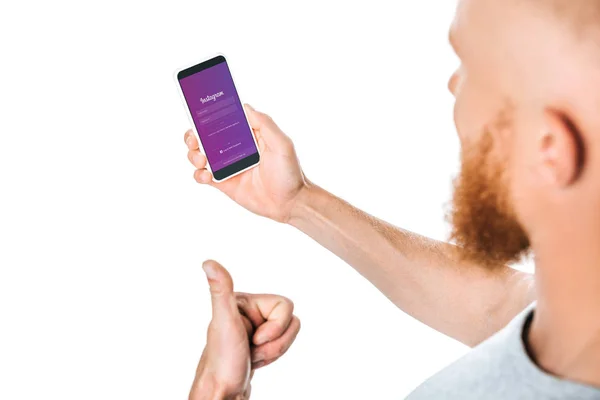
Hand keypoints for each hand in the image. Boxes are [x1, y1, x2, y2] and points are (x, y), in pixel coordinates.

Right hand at [184, 105, 307, 222]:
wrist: (289, 203)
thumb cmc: (289, 172)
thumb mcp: (281, 143)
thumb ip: (264, 124)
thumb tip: (244, 106)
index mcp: (248, 135)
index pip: (224, 119)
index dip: (209, 114)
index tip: (199, 110)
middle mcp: (235, 148)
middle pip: (206, 136)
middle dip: (194, 134)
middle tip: (194, 138)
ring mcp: (228, 166)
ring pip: (200, 155)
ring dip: (193, 154)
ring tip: (201, 159)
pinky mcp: (224, 183)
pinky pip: (203, 176)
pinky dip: (199, 175)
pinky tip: (207, 176)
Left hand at [189, 260, 300, 399]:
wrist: (221, 393)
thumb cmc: (221, 361)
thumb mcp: (223, 322)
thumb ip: (220, 291)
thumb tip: (208, 263)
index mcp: (244, 301)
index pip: (286, 306)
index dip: (276, 327)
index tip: (253, 338)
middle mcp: (250, 311)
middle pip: (290, 321)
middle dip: (276, 342)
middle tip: (252, 349)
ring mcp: (255, 328)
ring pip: (289, 334)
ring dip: (275, 351)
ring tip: (252, 357)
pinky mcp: (258, 342)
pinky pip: (282, 344)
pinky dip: (273, 357)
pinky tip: (254, 361)